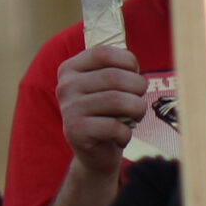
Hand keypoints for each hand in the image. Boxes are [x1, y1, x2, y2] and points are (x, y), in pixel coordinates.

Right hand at [56, 44, 146, 177]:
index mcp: (70, 69)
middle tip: (139, 100)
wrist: (94, 153)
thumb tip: (132, 62)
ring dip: (137, 110)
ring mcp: (68, 109)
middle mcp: (65, 86)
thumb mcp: (108, 86)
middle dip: (138, 88)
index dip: (128, 62)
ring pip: (117, 101)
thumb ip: (116, 69)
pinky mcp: (75, 132)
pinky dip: (126, 133)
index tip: (135, 74)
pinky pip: (114, 127)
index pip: (103, 53)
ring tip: (135, 116)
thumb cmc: (107, 114)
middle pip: (114, 77)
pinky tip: (120, 136)